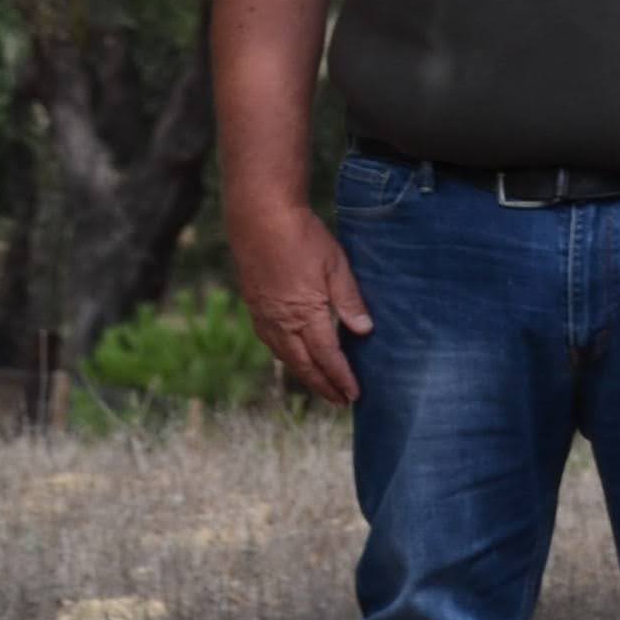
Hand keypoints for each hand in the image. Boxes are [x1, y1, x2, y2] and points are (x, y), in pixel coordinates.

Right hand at [227, 203, 371, 405]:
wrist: (259, 217)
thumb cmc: (303, 238)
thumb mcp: (336, 266)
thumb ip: (350, 301)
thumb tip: (364, 331)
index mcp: (305, 314)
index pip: (327, 357)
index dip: (341, 378)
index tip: (354, 395)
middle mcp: (281, 321)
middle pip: (304, 364)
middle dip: (323, 385)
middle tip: (340, 402)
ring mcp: (264, 314)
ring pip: (284, 355)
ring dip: (304, 373)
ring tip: (320, 385)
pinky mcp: (254, 304)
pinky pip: (270, 340)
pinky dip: (285, 355)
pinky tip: (293, 356)